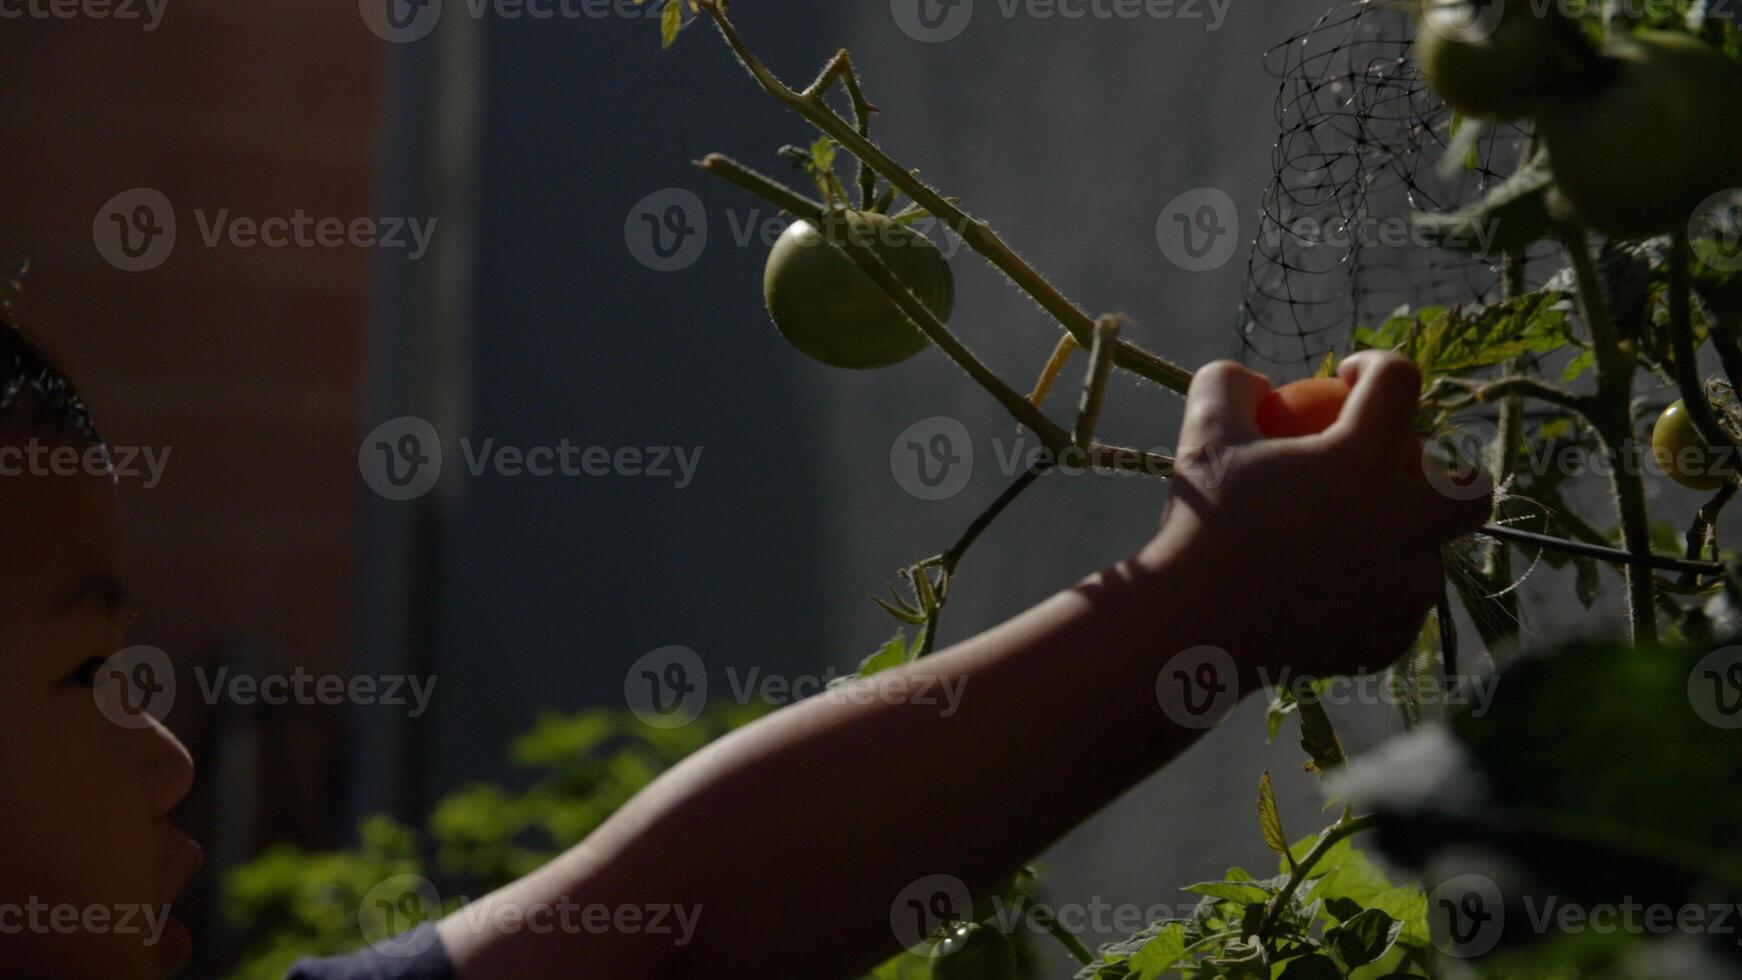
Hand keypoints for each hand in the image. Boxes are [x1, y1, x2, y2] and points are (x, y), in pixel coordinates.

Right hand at [1140, 352, 1490, 683]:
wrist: (1190, 628)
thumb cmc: (1200, 524)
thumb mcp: (1203, 434)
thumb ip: (1230, 385)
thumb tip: (1259, 382)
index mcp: (1362, 461)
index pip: (1399, 383)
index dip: (1376, 366)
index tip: (1348, 379)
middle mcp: (1402, 522)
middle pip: (1471, 490)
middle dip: (1453, 474)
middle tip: (1399, 475)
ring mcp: (1402, 588)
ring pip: (1428, 555)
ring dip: (1400, 541)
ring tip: (1345, 542)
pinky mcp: (1389, 638)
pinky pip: (1395, 608)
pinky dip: (1369, 595)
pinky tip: (1328, 591)